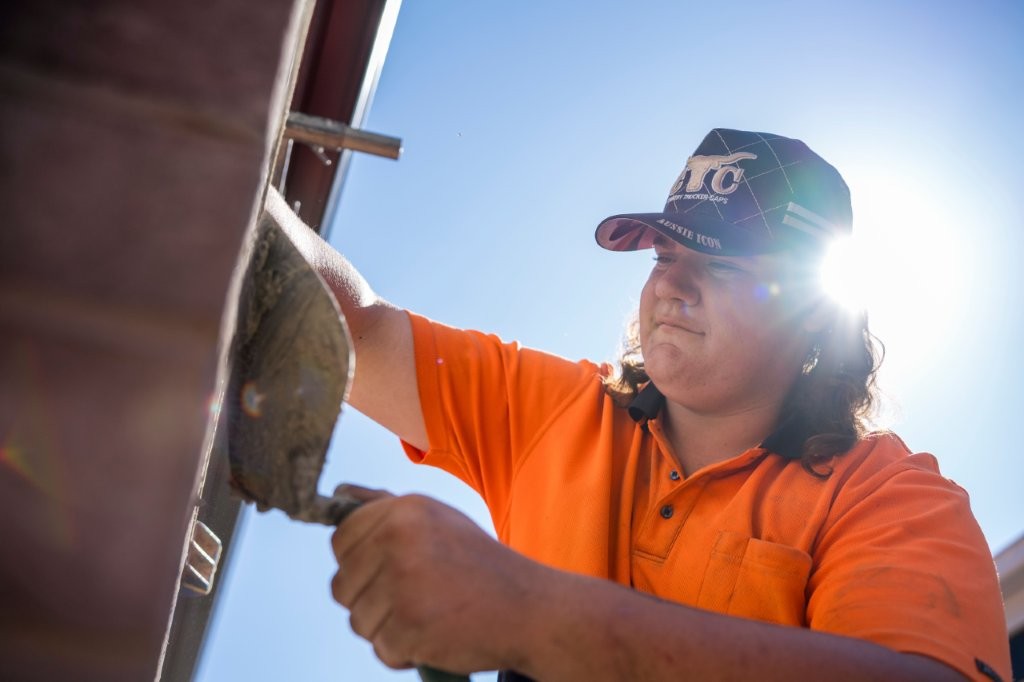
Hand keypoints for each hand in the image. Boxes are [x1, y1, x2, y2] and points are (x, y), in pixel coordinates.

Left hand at [329, 485, 543, 673]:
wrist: (529, 607)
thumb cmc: (479, 565)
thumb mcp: (436, 520)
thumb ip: (385, 508)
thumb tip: (338, 492)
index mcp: (403, 511)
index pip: (341, 539)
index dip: (359, 562)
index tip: (388, 570)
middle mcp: (398, 540)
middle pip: (342, 585)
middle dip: (371, 600)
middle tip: (415, 596)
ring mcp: (403, 583)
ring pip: (358, 621)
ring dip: (388, 628)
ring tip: (429, 614)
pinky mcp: (409, 625)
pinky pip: (381, 648)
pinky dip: (405, 651)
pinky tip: (436, 634)